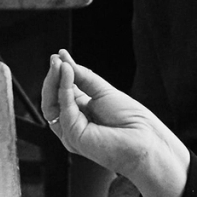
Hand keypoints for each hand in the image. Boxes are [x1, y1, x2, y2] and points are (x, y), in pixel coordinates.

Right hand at [42, 50, 182, 180]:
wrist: (145, 140)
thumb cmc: (130, 120)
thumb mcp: (102, 91)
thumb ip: (82, 77)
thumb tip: (65, 61)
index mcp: (81, 113)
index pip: (62, 92)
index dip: (59, 74)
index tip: (59, 57)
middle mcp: (73, 124)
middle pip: (52, 99)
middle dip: (53, 77)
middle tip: (56, 59)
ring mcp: (71, 132)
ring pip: (51, 105)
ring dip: (54, 81)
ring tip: (59, 64)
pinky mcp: (73, 136)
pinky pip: (63, 109)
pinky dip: (64, 88)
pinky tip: (67, 73)